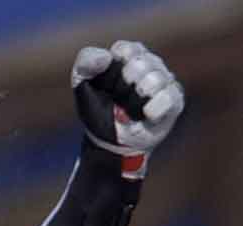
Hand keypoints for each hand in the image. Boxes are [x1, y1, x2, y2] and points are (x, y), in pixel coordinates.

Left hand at [72, 41, 183, 176]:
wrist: (107, 142)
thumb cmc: (97, 109)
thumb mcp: (82, 83)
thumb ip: (85, 62)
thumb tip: (106, 58)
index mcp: (129, 54)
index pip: (124, 51)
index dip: (110, 74)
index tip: (106, 87)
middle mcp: (150, 62)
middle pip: (139, 65)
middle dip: (122, 88)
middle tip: (118, 101)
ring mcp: (164, 80)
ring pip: (154, 80)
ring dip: (134, 102)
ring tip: (130, 111)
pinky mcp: (174, 99)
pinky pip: (168, 96)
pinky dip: (153, 109)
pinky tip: (146, 115)